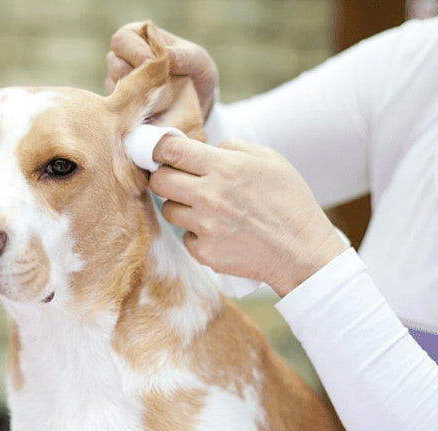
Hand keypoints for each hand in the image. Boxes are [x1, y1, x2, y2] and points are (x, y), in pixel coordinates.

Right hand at [105, 22, 217, 119]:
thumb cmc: (194, 72)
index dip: (136, 52)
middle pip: (115, 65)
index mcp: (135, 36)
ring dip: (140, 95)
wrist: (195, 103)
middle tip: (160, 85)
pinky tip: (155, 110)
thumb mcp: (197, 60)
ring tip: (163, 97)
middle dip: (138, 76)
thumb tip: (167, 54)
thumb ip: (185, 56)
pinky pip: (122, 110)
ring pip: (117, 89)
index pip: (122, 40)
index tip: (153, 63)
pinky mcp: (119, 105)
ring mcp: (117, 83)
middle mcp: (120, 58)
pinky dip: (138, 111)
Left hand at [149, 136, 348, 295]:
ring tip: (208, 208)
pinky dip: (197, 233)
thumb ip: (232, 147)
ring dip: (181, 206)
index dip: (158, 149)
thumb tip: (202, 148)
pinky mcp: (204, 252)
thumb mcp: (270, 160)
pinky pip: (185, 236)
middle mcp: (210, 196)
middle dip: (165, 177)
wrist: (303, 252)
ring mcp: (205, 226)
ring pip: (168, 209)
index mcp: (226, 167)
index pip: (172, 150)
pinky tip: (220, 231)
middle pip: (159, 181)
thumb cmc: (289, 202)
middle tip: (179, 181)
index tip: (158, 152)